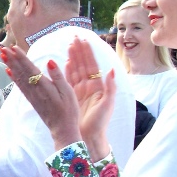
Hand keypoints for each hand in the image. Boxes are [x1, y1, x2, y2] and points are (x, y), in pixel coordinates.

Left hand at [0, 45, 81, 150]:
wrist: (62, 129)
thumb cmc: (69, 111)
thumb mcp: (68, 92)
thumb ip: (58, 76)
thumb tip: (49, 61)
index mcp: (44, 86)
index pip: (30, 68)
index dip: (21, 58)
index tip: (13, 48)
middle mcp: (35, 90)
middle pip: (21, 71)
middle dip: (12, 59)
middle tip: (3, 48)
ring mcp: (32, 96)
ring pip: (19, 78)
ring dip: (11, 65)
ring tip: (4, 56)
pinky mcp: (32, 100)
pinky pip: (20, 86)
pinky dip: (14, 78)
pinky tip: (9, 72)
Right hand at [64, 39, 115, 158]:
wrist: (89, 138)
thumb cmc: (99, 123)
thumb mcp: (107, 105)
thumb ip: (110, 87)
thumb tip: (112, 70)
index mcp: (98, 87)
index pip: (92, 65)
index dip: (88, 53)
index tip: (84, 40)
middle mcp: (89, 87)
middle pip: (83, 65)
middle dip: (79, 51)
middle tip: (74, 38)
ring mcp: (80, 91)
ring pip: (76, 70)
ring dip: (73, 58)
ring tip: (69, 46)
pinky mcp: (73, 97)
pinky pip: (69, 80)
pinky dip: (67, 71)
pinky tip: (65, 62)